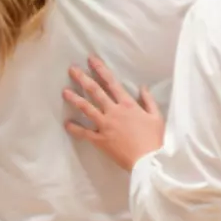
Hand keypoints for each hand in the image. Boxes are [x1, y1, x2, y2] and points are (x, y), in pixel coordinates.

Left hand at [63, 57, 164, 171]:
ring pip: (87, 108)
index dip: (100, 70)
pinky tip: (66, 124)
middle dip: (83, 79)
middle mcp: (113, 111)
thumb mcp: (156, 116)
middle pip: (95, 91)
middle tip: (72, 70)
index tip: (91, 60)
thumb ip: (148, 100)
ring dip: (75, 99)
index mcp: (127, 104)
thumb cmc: (154, 139)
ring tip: (64, 91)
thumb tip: (142, 87)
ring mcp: (105, 125)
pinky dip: (75, 128)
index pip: (111, 82)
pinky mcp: (100, 140)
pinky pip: (84, 133)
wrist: (148, 161)